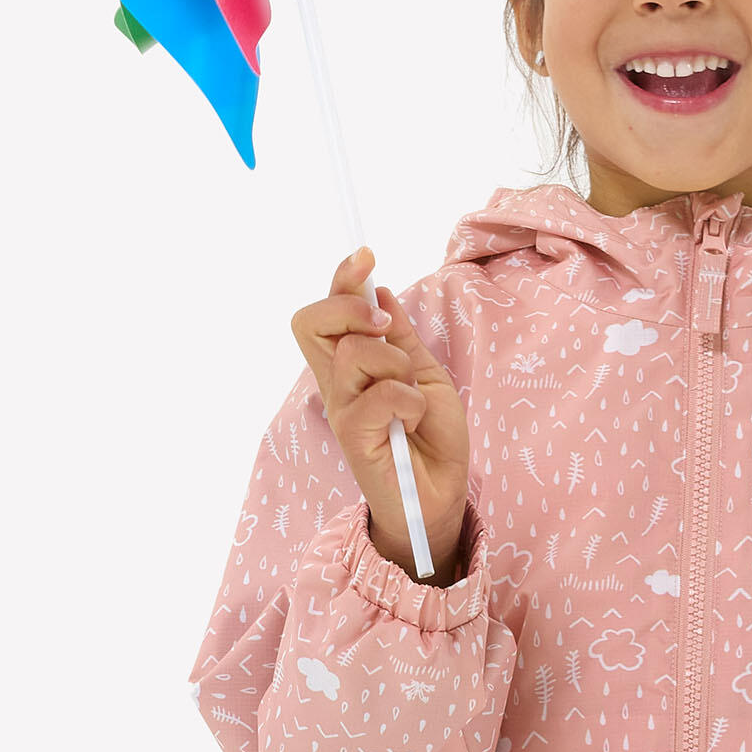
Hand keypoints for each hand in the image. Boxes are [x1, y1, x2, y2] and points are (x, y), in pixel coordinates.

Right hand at [289, 247, 469, 580]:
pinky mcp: (354, 438)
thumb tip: (381, 293)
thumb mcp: (426, 376)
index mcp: (353, 367)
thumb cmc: (433, 440)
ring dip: (396, 364)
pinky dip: (408, 402)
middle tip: (385, 327)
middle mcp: (338, 385)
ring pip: (354, 353)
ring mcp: (342, 410)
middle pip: (310, 322)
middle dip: (348, 307)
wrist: (441, 497)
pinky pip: (380, 395)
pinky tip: (412, 422)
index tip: (366, 254)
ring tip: (412, 396)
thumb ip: (402, 339)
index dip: (341, 279)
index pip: (326, 313)